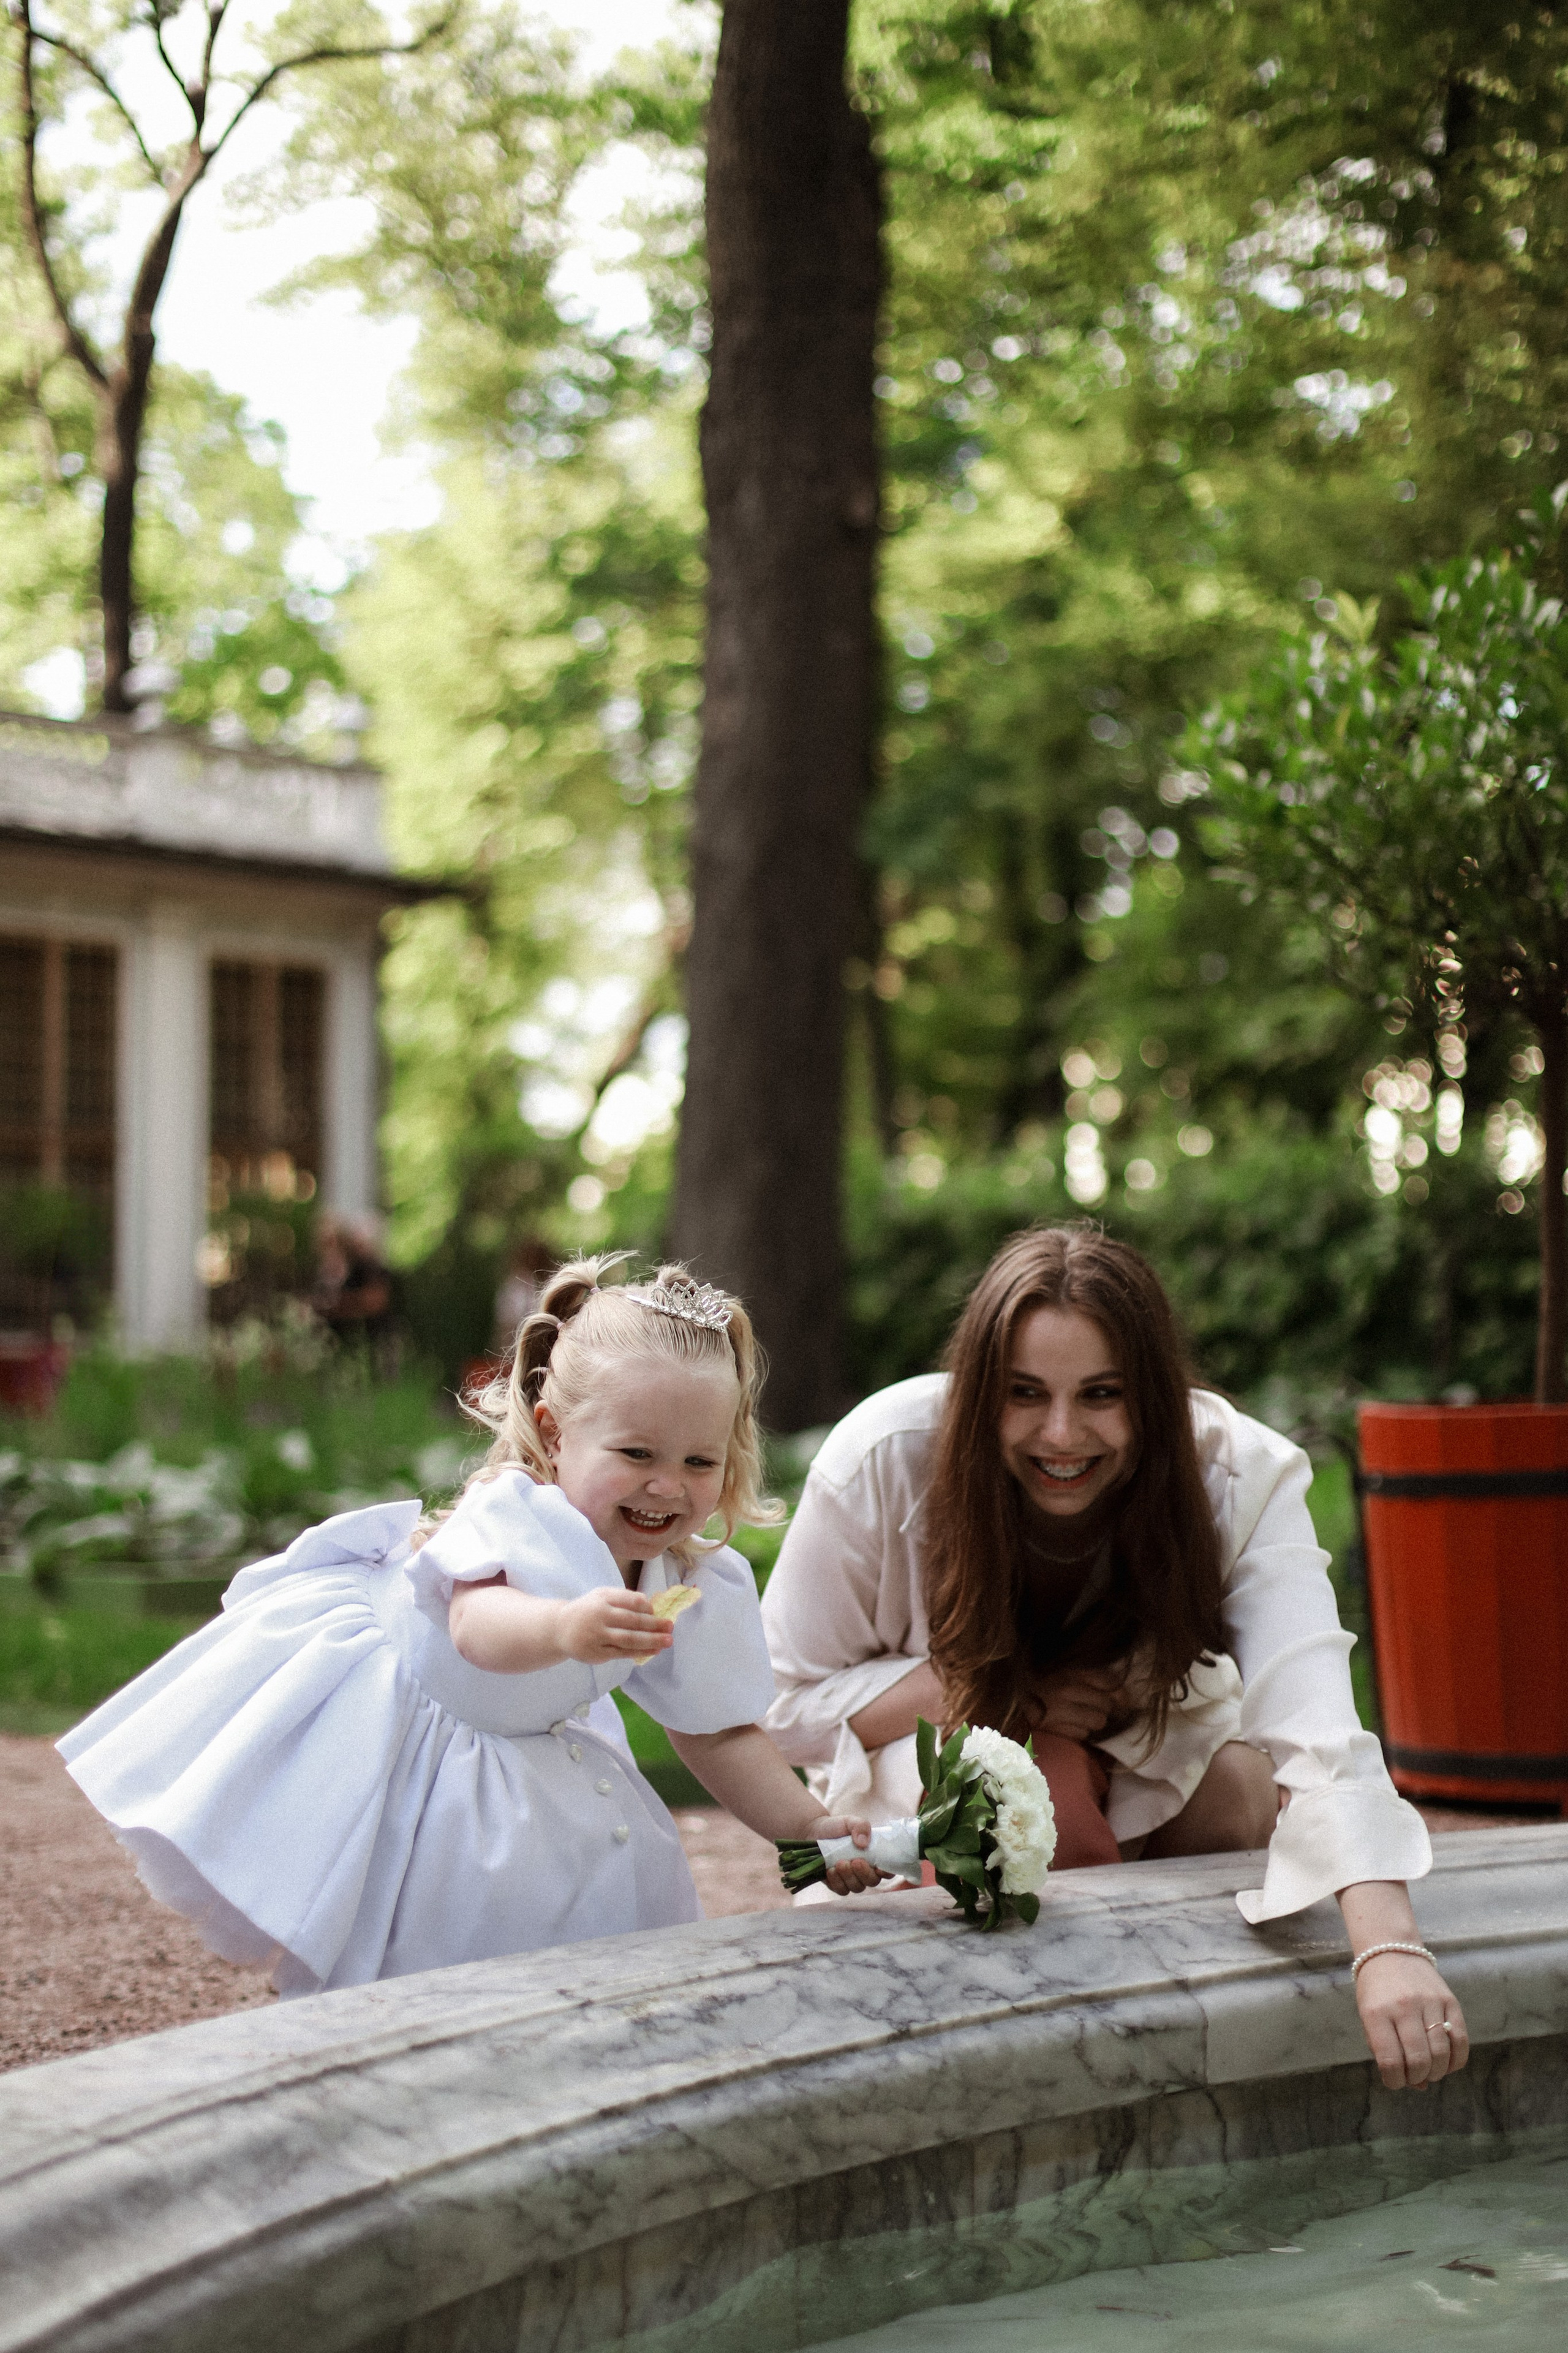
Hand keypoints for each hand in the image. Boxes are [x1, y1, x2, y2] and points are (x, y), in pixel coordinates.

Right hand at [559, 1587, 672, 1666]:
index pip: (630, 1601)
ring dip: (651, 1640)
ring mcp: (597, 1636)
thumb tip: (649, 1604)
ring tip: (668, 1641)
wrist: (560, 1628)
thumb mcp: (602, 1595)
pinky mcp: (596, 1653)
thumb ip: (624, 1597)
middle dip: (654, 1625)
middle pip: (632, 1621)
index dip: (647, 1607)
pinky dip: (639, 1652)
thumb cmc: (588, 1610)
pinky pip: (622, 1653)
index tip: (657, 1612)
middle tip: (671, 1627)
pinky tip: (653, 1651)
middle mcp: (600, 1616)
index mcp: (603, 1598)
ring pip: (628, 1639)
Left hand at [807, 1813, 887, 1895]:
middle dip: (864, 1873)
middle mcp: (865, 1871)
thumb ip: (861, 1826)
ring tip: (839, 1863)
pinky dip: (836, 1882)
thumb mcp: (851, 1821)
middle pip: (872, 1881)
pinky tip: (830, 1870)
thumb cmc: (838, 1827)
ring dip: (849, 1877)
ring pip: (857, 1887)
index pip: (887, 1870)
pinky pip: (841, 1890)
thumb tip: (864, 1842)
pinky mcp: (837, 1884)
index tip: (878, 1867)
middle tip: (855, 1861)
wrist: (815, 1832)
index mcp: (874, 1857)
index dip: (886, 1871)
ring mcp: (851, 1879)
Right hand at [1028, 1667, 1125, 1743]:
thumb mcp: (1063, 1669)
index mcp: (1070, 1670)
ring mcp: (1061, 1711)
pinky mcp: (1055, 1729)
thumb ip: (1089, 1675)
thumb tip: (1121, 1691)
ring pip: (1098, 1722)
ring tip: (1084, 1716)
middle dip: (1108, 1708)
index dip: (1121, 1692)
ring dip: (1095, 1721)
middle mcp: (1068, 1690)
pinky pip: (1082, 1734)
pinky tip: (1071, 1724)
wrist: (1008, 1698)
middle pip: (1107, 1704)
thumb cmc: (1038, 1680)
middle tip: (1102, 1708)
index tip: (1122, 1698)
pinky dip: (1081, 1731)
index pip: (1110, 1681)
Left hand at [1355, 1951, 1469, 2089]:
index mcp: (1377, 2013)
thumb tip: (1418, 2086)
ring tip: (1429, 2069)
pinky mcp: (1450, 2000)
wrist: (1391, 1951)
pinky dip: (1456, 2060)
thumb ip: (1387, 2052)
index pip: (1390, 2061)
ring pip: (1441, 2054)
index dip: (1394, 2081)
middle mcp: (1404, 2007)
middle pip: (1419, 2060)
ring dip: (1436, 2072)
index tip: (1395, 2081)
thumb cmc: (1376, 1992)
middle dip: (1417, 2077)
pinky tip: (1446, 2062)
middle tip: (1414, 2075)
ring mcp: (1429, 2002)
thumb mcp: (1369, 2018)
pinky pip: (1460, 2040)